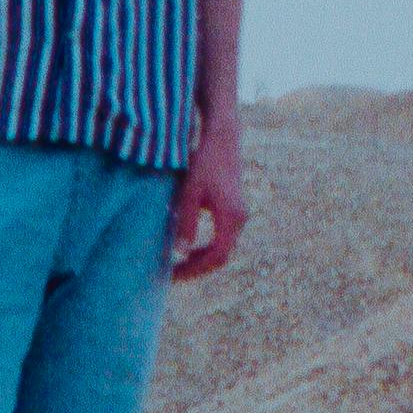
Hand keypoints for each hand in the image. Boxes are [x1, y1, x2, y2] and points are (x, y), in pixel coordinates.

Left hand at [167, 137, 251, 280]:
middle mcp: (239, 219)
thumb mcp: (190, 192)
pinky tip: (187, 245)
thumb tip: (181, 252)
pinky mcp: (234, 209)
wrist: (222, 138)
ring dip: (201, 258)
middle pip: (221, 256)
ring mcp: (239, 215)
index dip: (195, 269)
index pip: (217, 256)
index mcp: (231, 217)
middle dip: (197, 267)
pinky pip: (222, 237)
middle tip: (172, 273)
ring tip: (177, 263)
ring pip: (222, 247)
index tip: (173, 274)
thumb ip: (186, 222)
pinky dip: (206, 246)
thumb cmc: (204, 162)